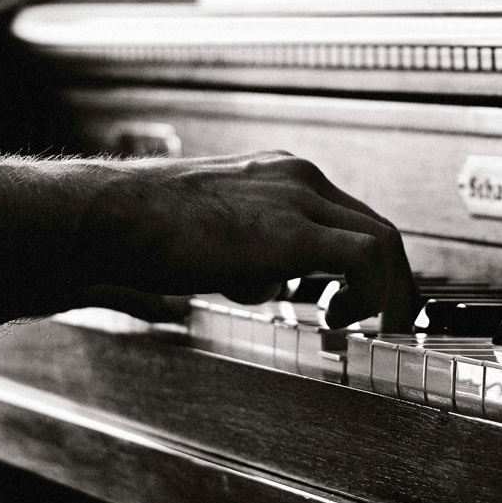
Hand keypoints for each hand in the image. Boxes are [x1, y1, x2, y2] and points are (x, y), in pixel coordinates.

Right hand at [67, 152, 416, 331]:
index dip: (364, 262)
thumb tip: (244, 291)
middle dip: (391, 278)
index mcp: (275, 175)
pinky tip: (341, 320)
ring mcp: (297, 198)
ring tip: (375, 328)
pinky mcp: (293, 230)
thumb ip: (237, 260)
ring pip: (382, 240)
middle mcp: (294, 177)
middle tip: (390, 319)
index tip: (362, 297)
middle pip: (374, 226)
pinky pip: (367, 259)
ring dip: (389, 291)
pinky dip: (372, 293)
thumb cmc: (140, 232)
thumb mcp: (205, 243)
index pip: (345, 215)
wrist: (110, 217)